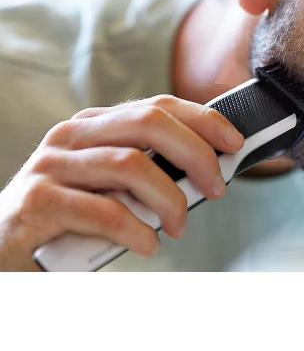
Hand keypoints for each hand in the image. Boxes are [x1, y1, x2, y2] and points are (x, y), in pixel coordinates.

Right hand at [0, 95, 243, 270]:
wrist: (3, 244)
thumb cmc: (69, 214)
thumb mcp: (110, 182)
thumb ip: (147, 169)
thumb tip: (205, 171)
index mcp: (95, 124)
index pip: (158, 106)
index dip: (203, 120)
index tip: (234, 143)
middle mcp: (73, 135)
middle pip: (150, 124)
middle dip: (196, 154)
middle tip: (216, 188)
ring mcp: (53, 165)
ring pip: (131, 166)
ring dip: (169, 200)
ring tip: (178, 226)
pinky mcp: (39, 201)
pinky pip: (105, 211)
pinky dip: (137, 230)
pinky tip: (147, 244)